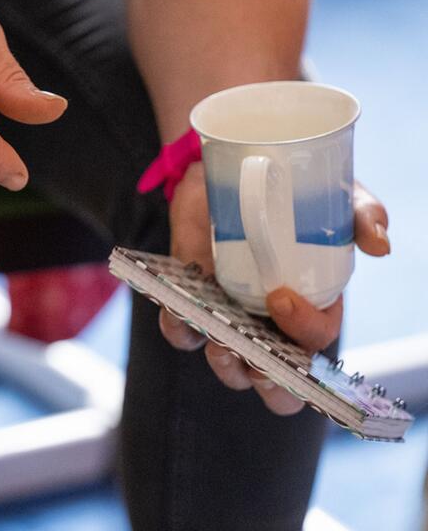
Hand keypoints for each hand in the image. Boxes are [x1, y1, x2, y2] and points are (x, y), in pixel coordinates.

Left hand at [161, 166, 389, 414]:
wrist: (232, 171)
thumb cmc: (294, 194)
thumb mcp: (336, 197)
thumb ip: (363, 216)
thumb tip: (379, 245)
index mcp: (312, 306)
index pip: (315, 341)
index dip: (303, 331)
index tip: (280, 297)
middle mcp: (272, 323)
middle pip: (278, 381)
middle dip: (272, 385)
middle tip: (259, 364)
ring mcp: (231, 317)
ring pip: (230, 367)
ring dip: (225, 364)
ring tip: (218, 340)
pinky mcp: (192, 302)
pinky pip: (181, 333)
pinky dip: (178, 330)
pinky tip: (177, 312)